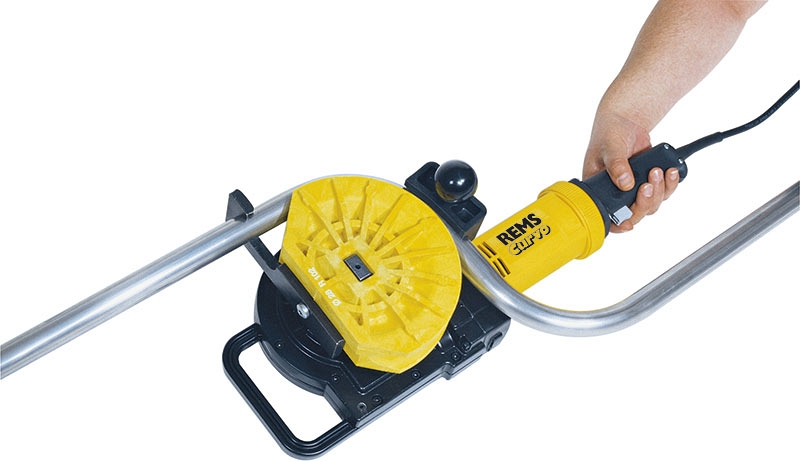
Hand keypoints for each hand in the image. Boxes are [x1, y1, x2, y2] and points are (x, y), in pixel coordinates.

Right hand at [582, 111, 679, 232]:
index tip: (628, 224)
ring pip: (651, 204)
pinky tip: (671, 171)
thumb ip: (616, 165)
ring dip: (659, 190)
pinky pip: (664, 192)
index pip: (607, 215)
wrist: (625, 122)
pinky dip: (670, 183)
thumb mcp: (609, 147)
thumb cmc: (609, 133)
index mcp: (599, 189)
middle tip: (648, 183)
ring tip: (657, 170)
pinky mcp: (649, 181)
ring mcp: (634, 189)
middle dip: (644, 202)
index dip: (618, 224)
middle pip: (634, 212)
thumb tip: (625, 183)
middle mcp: (617, 193)